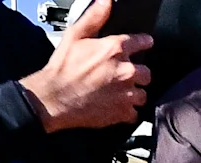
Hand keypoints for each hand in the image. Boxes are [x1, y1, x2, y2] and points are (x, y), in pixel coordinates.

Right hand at [21, 0, 149, 129]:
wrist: (54, 98)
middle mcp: (125, 71)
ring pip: (142, 93)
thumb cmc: (62, 68)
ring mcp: (126, 93)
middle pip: (146, 72)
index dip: (143, 43)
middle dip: (136, 73)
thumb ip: (94, 17)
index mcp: (115, 49)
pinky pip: (135, 113)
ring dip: (133, 93)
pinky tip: (115, 105)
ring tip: (118, 92)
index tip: (143, 45)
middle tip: (121, 75)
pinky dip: (127, 111)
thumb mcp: (75, 35)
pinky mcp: (123, 112)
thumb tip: (107, 2)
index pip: (143, 42)